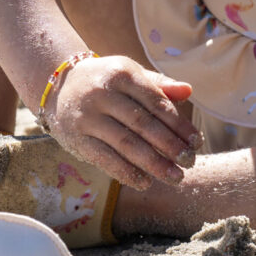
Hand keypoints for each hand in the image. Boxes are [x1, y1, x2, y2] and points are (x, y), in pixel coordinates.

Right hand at [50, 55, 199, 189]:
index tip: (196, 142)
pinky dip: (126, 172)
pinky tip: (145, 181)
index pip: (156, 103)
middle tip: (190, 162)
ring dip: (154, 163)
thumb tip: (188, 91)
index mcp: (122, 73)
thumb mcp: (129, 76)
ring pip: (126, 143)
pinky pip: (104, 158)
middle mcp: (103, 93)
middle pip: (143, 124)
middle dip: (170, 146)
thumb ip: (158, 85)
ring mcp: (87, 116)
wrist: (58, 85)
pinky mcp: (76, 137)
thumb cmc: (105, 82)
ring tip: (175, 177)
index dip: (179, 124)